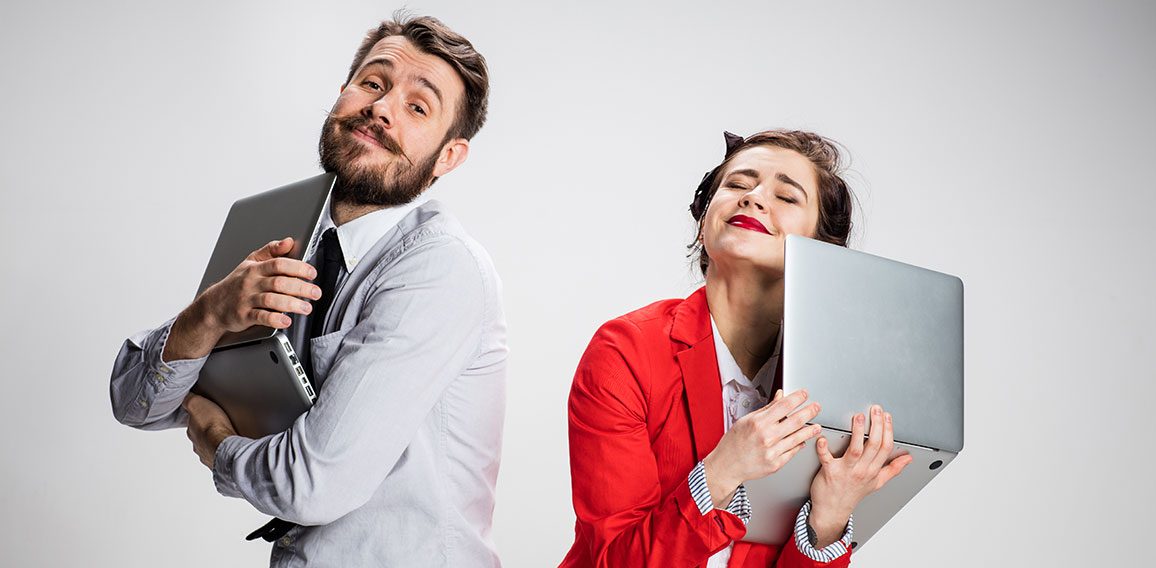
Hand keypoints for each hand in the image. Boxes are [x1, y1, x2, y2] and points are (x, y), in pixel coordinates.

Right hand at [163, 238, 320, 360]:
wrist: (213, 306)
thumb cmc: (236, 283)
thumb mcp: (251, 262)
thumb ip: (271, 251)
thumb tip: (289, 241)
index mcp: (255, 268)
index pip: (278, 264)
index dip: (297, 267)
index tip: (312, 273)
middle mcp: (251, 283)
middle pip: (279, 283)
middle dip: (301, 288)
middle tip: (316, 293)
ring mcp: (247, 299)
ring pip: (272, 300)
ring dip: (292, 304)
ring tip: (306, 308)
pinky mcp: (244, 316)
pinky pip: (261, 317)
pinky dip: (275, 319)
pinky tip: (286, 320)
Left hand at [182, 392, 237, 469]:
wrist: (227, 445)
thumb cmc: (213, 426)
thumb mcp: (197, 404)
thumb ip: (188, 400)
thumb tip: (183, 395)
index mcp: (192, 432)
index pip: (191, 423)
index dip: (197, 418)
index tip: (203, 415)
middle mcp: (198, 445)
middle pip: (200, 436)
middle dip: (206, 432)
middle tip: (215, 425)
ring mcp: (209, 454)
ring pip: (210, 447)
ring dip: (215, 442)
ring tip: (224, 436)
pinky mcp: (221, 460)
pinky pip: (221, 455)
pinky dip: (224, 450)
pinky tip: (230, 446)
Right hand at [702, 389, 822, 507]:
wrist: (728, 466)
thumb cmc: (734, 443)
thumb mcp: (746, 420)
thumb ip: (766, 409)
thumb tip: (780, 397)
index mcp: (758, 423)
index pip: (784, 406)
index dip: (797, 398)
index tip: (804, 394)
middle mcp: (767, 437)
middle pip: (796, 421)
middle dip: (809, 412)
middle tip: (816, 407)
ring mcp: (772, 451)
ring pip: (798, 438)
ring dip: (810, 431)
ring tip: (817, 426)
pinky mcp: (776, 464)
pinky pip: (792, 452)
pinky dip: (799, 444)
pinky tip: (802, 440)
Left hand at [807, 405, 913, 546]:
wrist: (833, 510)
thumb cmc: (852, 494)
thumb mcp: (877, 483)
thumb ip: (893, 469)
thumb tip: (908, 459)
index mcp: (873, 470)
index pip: (885, 448)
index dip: (888, 430)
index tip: (887, 416)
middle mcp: (862, 470)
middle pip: (874, 445)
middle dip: (876, 425)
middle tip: (876, 410)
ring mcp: (846, 471)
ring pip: (855, 449)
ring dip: (857, 432)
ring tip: (858, 417)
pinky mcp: (829, 472)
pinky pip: (827, 458)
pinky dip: (824, 448)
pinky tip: (824, 438)